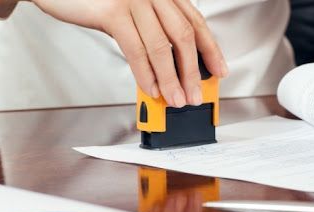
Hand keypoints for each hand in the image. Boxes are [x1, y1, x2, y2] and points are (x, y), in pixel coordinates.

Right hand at [27, 0, 228, 107]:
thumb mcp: (131, 14)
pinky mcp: (113, 12)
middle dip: (192, 71)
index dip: (210, 49)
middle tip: (195, 94)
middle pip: (184, 36)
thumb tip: (170, 71)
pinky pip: (136, 50)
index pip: (195, 22)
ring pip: (162, 46)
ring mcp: (134, 0)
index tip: (219, 70)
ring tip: (175, 99)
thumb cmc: (94, 1)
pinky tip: (150, 89)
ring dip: (171, 79)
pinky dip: (145, 74)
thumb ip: (151, 34)